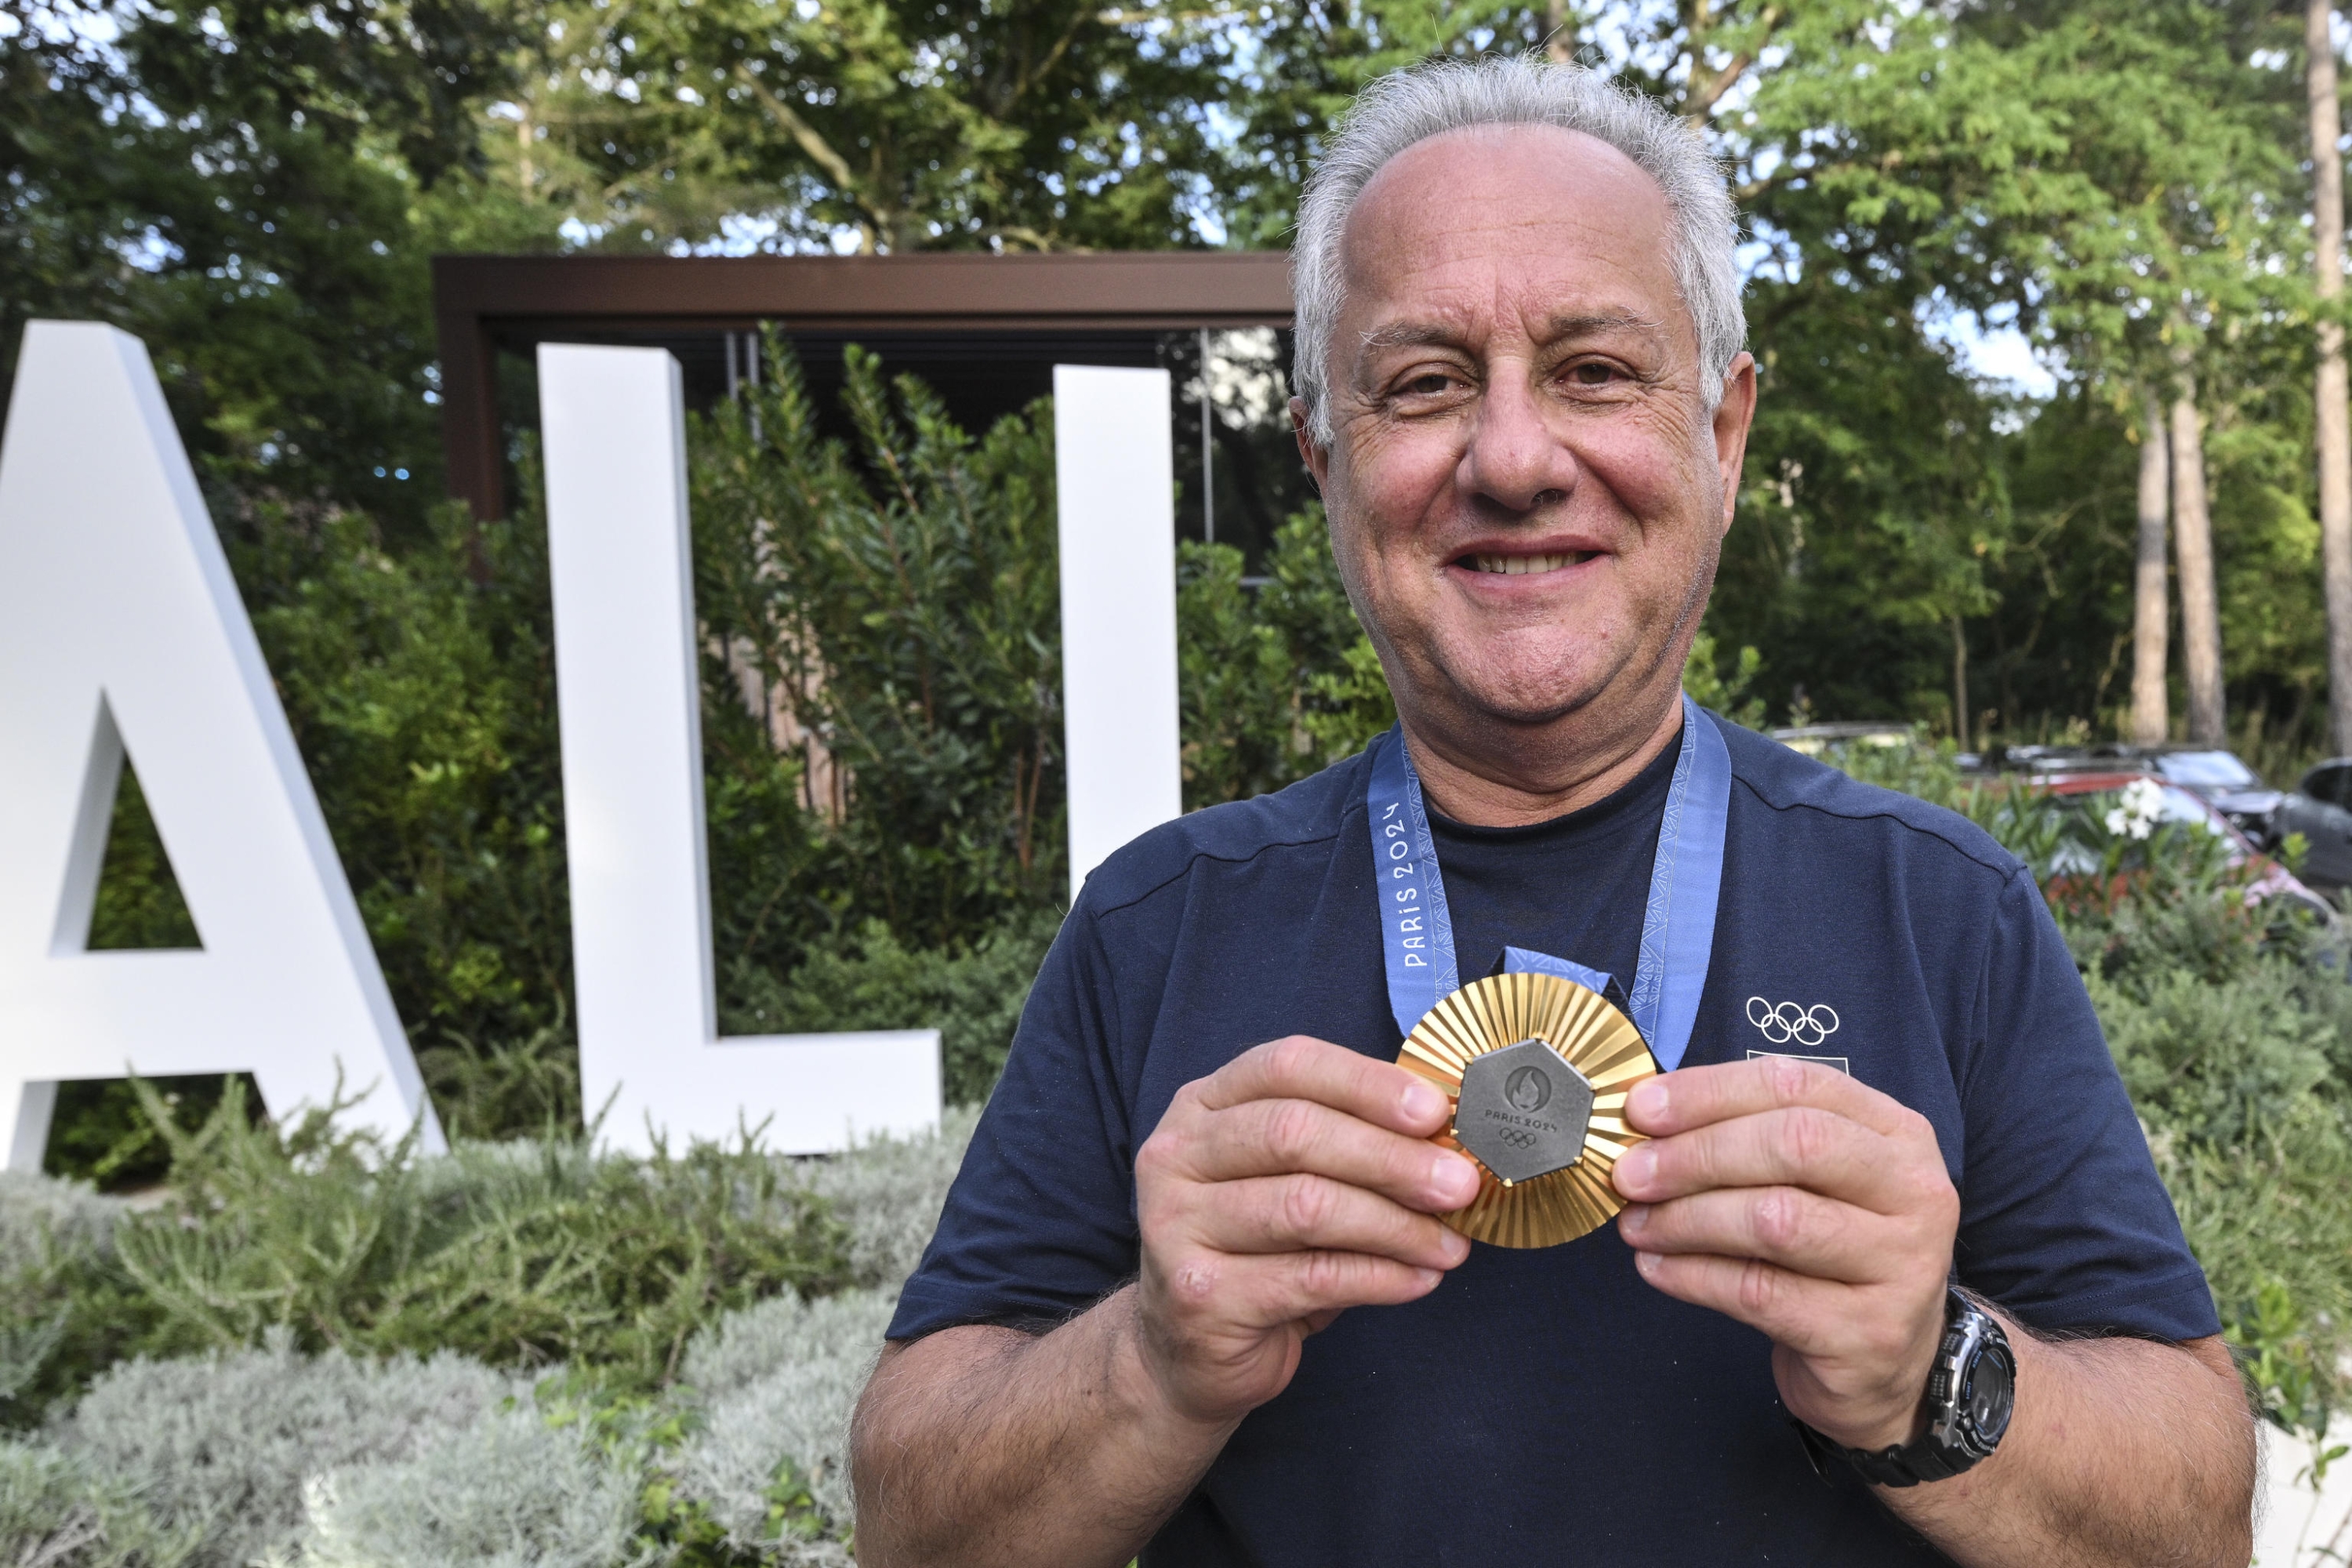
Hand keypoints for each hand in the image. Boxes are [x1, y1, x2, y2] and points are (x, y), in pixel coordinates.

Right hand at [1130, 1036, 1481, 1427]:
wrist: (1185, 1352)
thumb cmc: (1257, 1252)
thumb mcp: (1289, 1179)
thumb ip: (1347, 1144)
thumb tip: (1446, 1136)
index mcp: (1203, 1106)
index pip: (1287, 1066)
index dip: (1366, 1083)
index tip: (1436, 1112)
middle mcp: (1176, 1156)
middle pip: (1295, 1134)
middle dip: (1391, 1158)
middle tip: (1460, 1183)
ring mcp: (1176, 1226)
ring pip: (1306, 1207)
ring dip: (1395, 1225)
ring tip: (1450, 1244)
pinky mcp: (1200, 1296)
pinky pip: (1311, 1277)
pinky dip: (1379, 1277)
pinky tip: (1419, 1280)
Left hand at [1610, 1056, 1959, 1450]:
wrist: (1884, 1368)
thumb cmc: (1831, 1256)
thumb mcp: (1812, 1184)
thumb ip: (1747, 1140)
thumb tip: (1646, 1121)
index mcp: (1897, 1135)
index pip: (1797, 1085)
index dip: (1709, 1092)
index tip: (1641, 1110)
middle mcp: (1915, 1193)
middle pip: (1793, 1145)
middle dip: (1695, 1154)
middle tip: (1630, 1173)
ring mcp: (1901, 1267)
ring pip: (1775, 1221)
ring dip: (1686, 1219)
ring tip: (1637, 1225)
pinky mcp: (1867, 1334)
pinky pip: (1760, 1293)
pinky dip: (1694, 1276)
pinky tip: (1657, 1268)